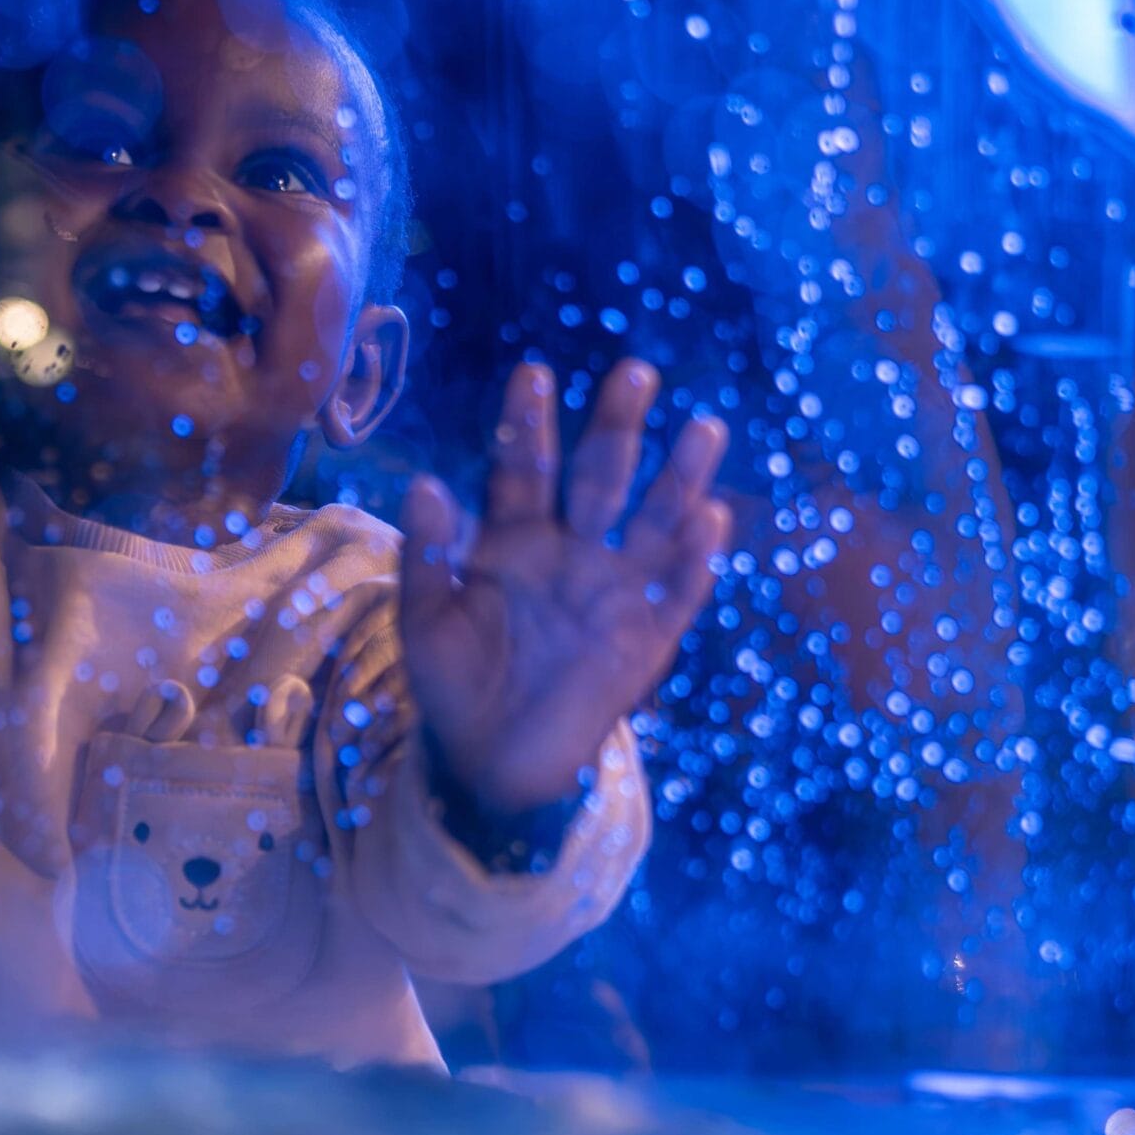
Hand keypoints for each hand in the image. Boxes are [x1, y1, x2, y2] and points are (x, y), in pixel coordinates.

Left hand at [399, 359, 732, 815]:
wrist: (489, 761)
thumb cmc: (453, 680)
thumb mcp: (425, 620)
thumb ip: (428, 554)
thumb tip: (422, 482)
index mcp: (512, 538)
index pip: (523, 469)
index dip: (529, 425)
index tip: (533, 373)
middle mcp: (571, 550)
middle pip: (599, 478)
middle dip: (617, 427)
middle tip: (636, 373)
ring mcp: (613, 590)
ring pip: (654, 524)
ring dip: (680, 479)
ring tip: (704, 430)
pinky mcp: (645, 637)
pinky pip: (676, 593)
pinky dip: (694, 561)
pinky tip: (711, 519)